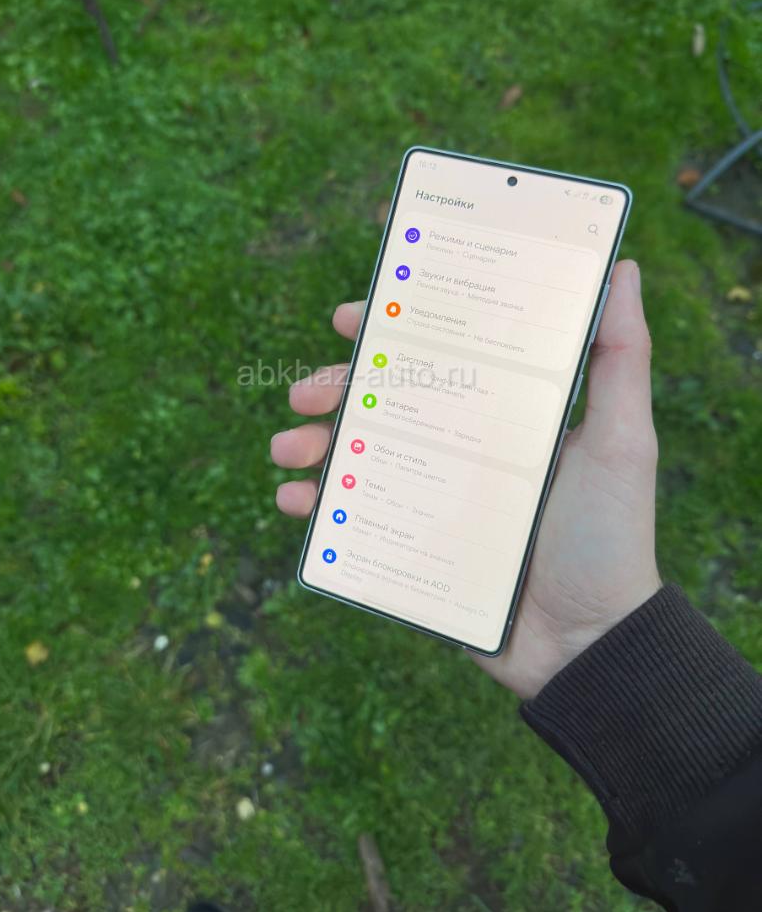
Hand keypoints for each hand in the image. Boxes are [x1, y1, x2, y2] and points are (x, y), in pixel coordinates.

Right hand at [271, 260, 660, 698]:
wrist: (589, 644)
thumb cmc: (609, 536)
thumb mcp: (623, 440)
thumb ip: (621, 357)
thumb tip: (624, 266)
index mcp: (499, 410)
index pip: (437, 352)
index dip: (390, 328)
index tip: (350, 314)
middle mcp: (459, 444)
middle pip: (382, 399)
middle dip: (333, 386)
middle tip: (304, 392)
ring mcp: (432, 495)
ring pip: (356, 453)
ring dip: (310, 441)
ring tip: (287, 447)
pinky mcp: (413, 545)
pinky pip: (351, 518)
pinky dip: (315, 506)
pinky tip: (295, 503)